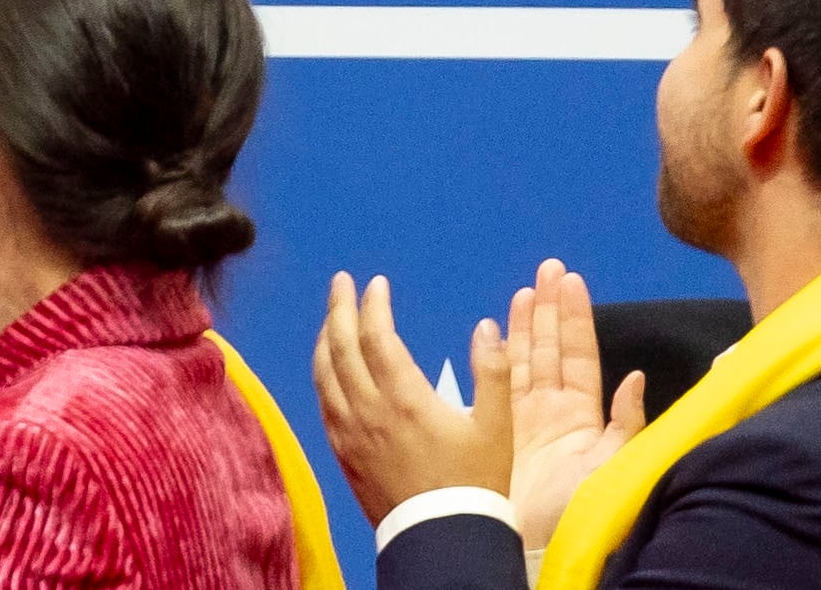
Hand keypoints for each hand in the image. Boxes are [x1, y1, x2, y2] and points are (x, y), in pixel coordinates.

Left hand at [310, 271, 509, 522]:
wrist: (443, 538)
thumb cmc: (475, 484)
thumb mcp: (498, 428)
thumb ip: (494, 372)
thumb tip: (487, 327)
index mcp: (405, 398)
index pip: (376, 336)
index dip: (372, 304)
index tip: (376, 283)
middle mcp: (368, 410)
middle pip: (341, 346)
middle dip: (339, 308)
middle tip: (341, 282)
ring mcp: (349, 432)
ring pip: (324, 373)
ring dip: (325, 338)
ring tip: (333, 317)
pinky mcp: (342, 453)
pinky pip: (322, 402)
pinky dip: (322, 374)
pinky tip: (328, 367)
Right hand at [499, 261, 647, 548]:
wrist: (543, 545)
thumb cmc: (582, 510)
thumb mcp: (619, 466)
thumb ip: (628, 423)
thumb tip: (637, 378)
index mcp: (585, 417)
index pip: (581, 356)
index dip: (576, 318)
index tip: (571, 281)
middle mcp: (556, 412)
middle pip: (552, 349)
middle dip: (551, 309)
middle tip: (548, 269)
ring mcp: (526, 420)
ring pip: (526, 359)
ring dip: (527, 324)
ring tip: (526, 289)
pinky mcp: (501, 431)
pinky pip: (500, 383)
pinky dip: (499, 355)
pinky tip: (494, 330)